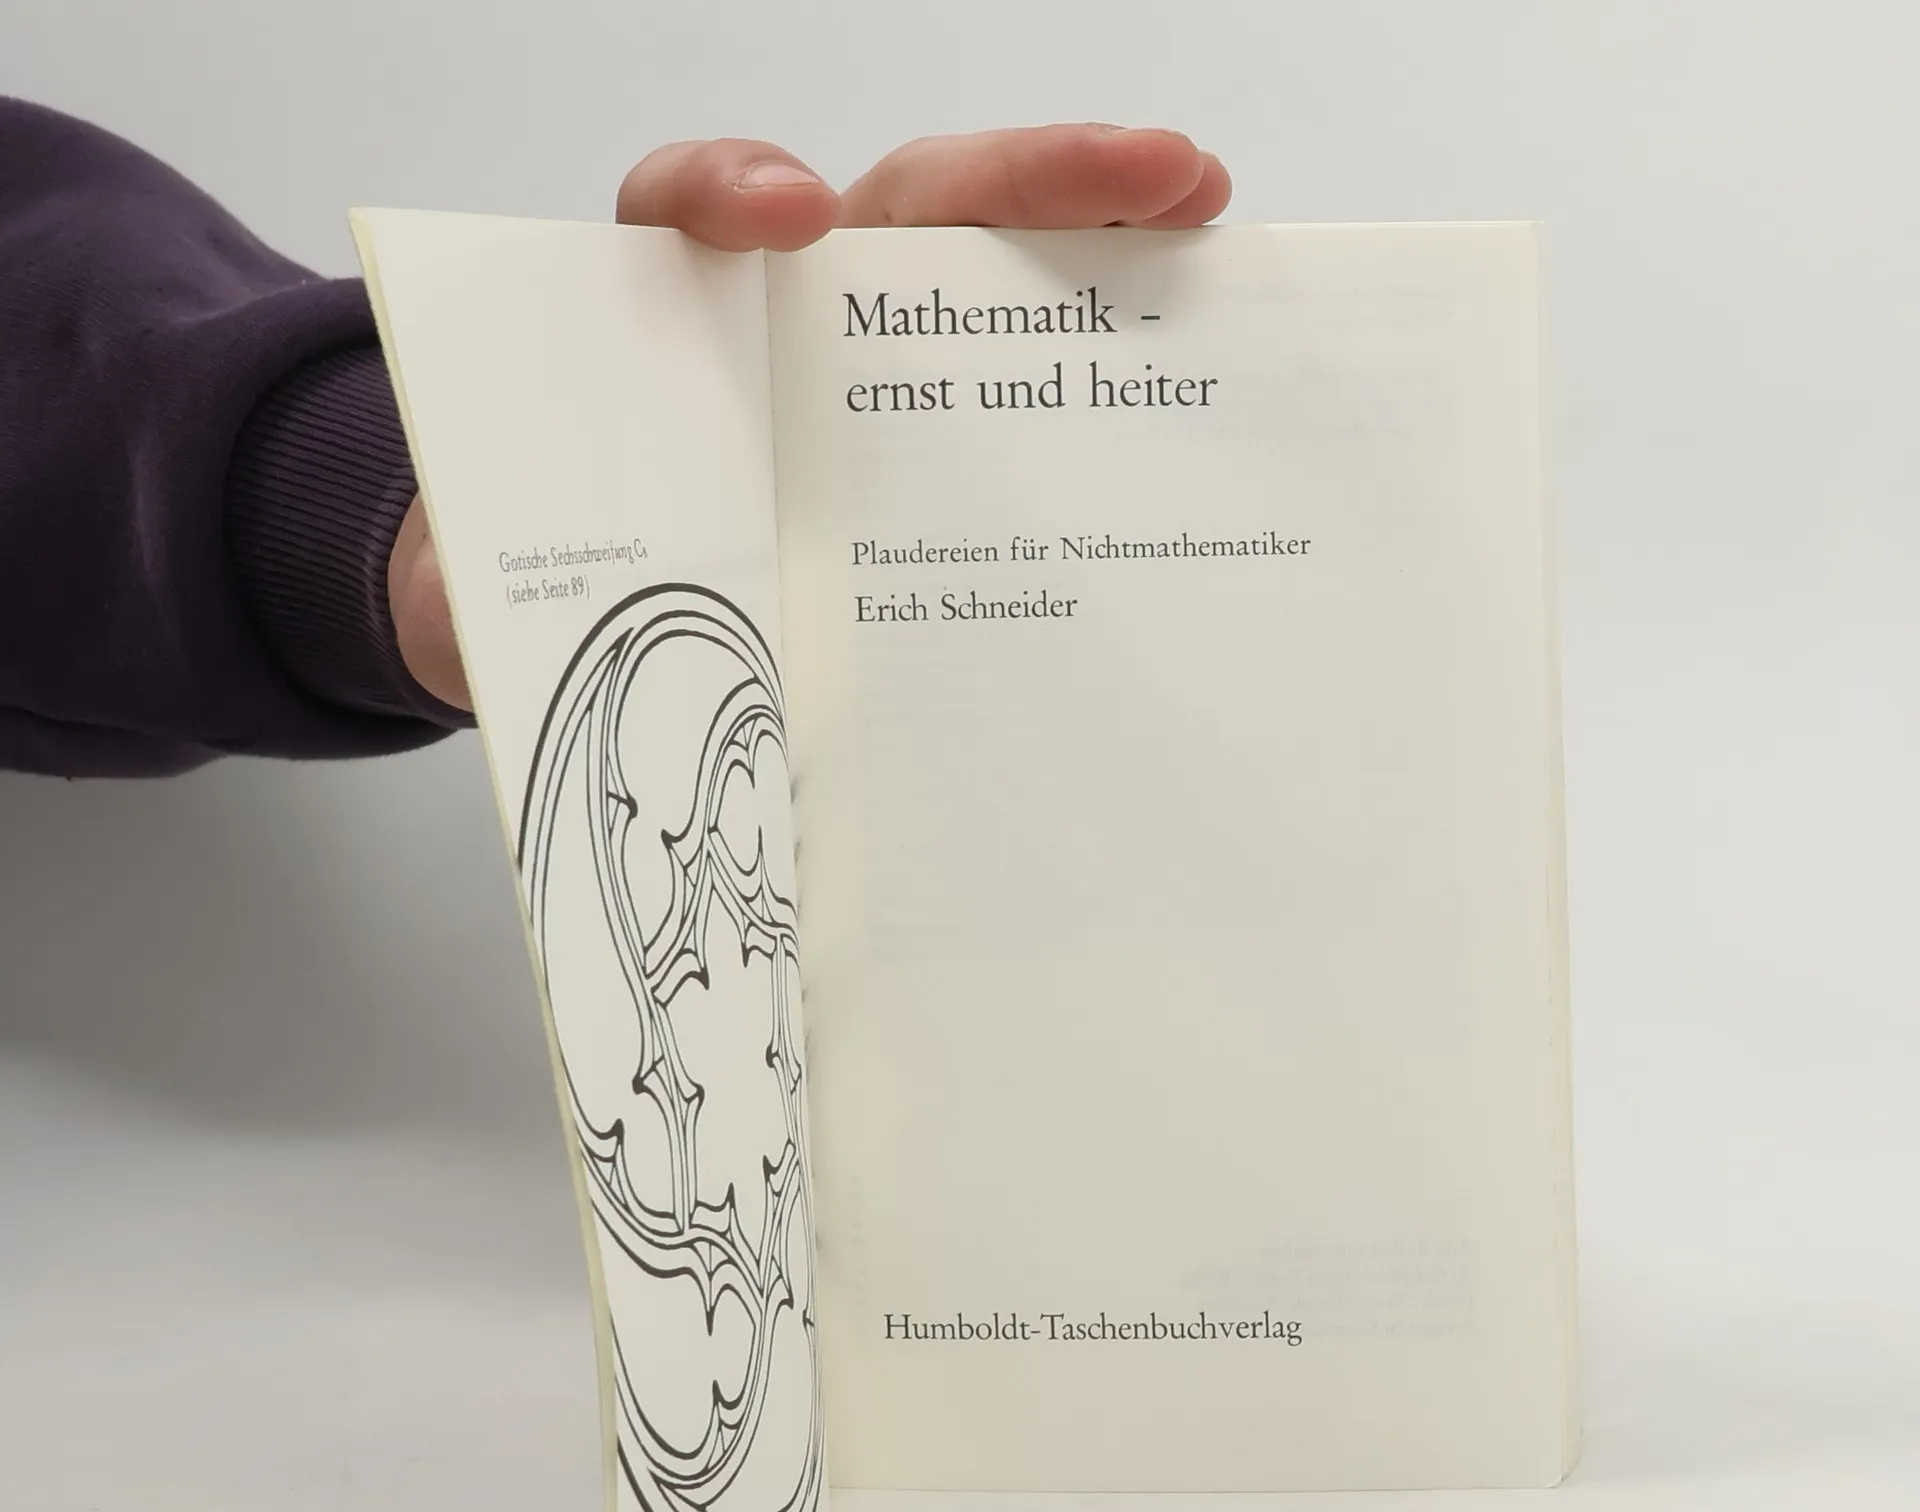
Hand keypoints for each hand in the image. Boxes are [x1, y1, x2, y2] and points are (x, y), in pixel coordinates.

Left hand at [391, 126, 1231, 708]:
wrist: (546, 618)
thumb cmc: (529, 581)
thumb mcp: (486, 584)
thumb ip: (483, 592)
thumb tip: (503, 643)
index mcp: (662, 327)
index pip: (685, 211)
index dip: (730, 191)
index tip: (790, 213)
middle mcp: (778, 327)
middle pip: (901, 213)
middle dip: (1028, 179)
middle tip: (1158, 177)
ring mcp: (864, 383)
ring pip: (986, 281)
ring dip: (1104, 240)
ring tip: (1211, 225)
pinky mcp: (919, 459)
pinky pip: (1020, 393)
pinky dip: (1102, 372)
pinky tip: (1187, 370)